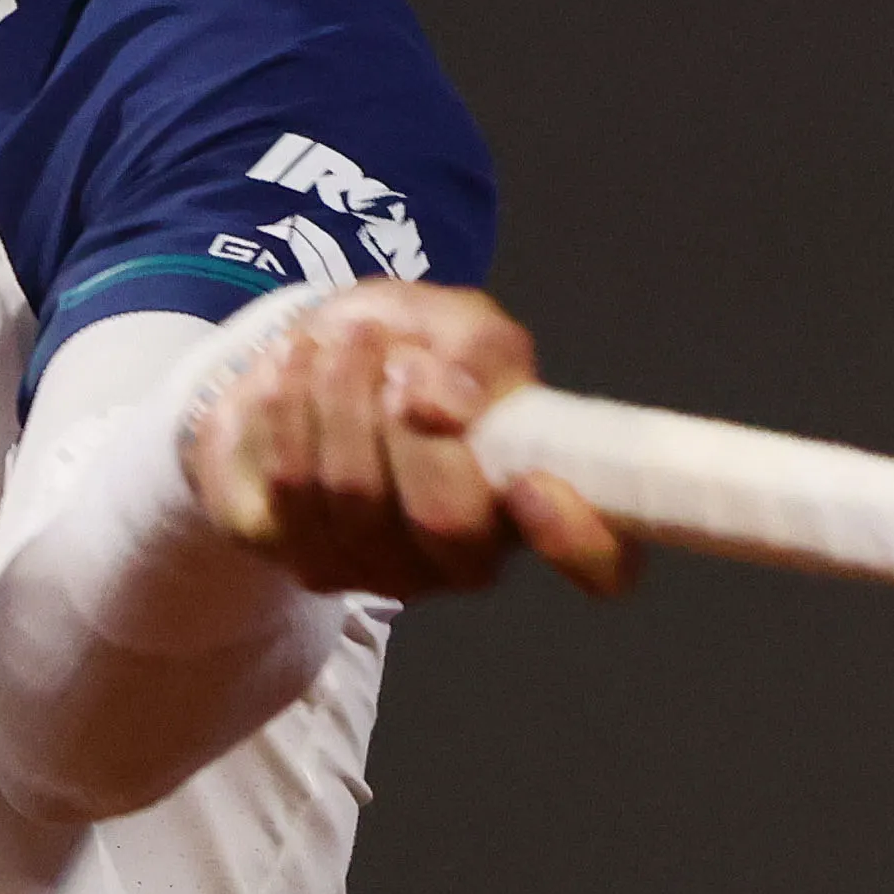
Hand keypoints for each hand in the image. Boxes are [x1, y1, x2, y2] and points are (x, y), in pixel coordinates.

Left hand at [185, 282, 635, 600]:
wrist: (302, 363)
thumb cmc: (407, 351)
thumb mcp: (457, 322)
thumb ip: (479, 351)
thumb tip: (453, 399)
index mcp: (542, 497)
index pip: (603, 563)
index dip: (579, 541)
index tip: (531, 483)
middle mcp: (475, 553)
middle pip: (450, 522)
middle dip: (410, 423)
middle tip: (395, 360)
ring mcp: (391, 571)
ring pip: (358, 497)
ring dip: (341, 398)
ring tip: (339, 346)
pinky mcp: (315, 563)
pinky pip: (294, 490)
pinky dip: (291, 411)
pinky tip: (295, 372)